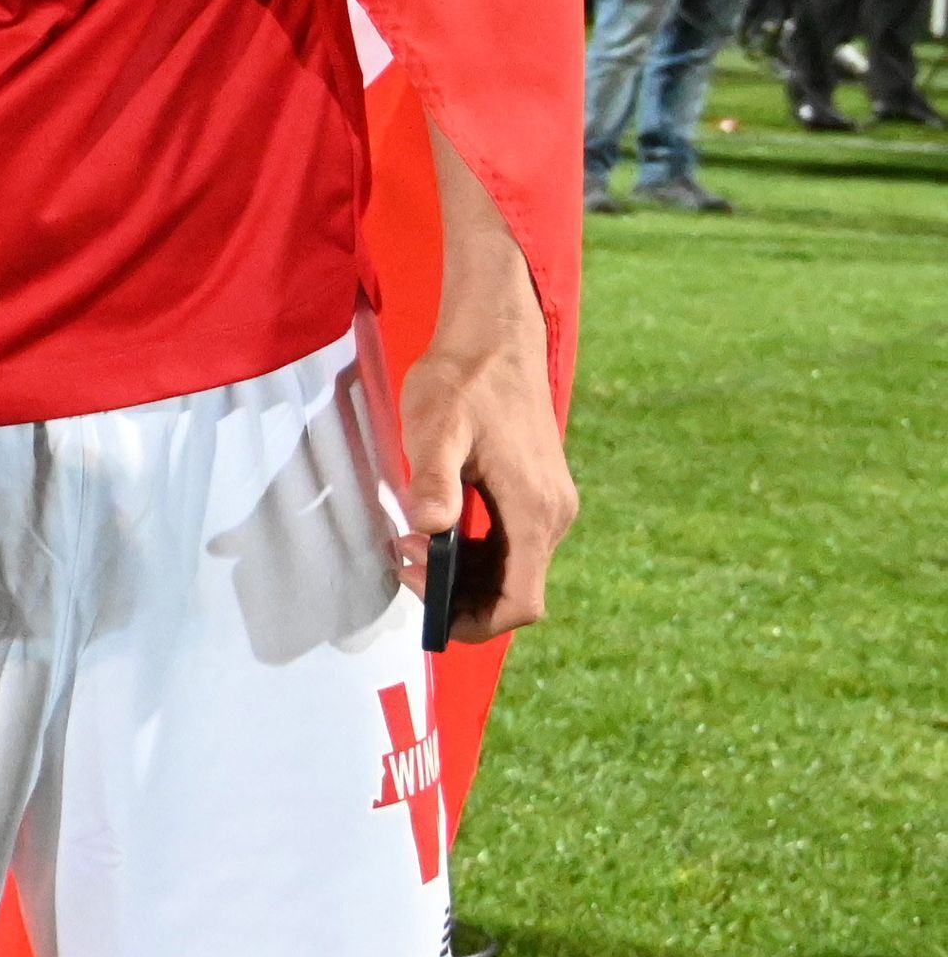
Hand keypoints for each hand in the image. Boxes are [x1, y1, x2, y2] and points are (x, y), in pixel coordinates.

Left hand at [399, 125, 576, 638]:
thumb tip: (429, 529)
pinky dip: (475, 553)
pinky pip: (510, 544)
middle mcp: (552, 516)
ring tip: (411, 549)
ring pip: (513, 571)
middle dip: (461, 599)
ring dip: (466, 576)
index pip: (521, 602)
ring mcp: (549, 505)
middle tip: (405, 567)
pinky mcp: (537, 493)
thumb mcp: (436, 428)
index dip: (474, 619)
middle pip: (516, 593)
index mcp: (534, 511)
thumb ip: (434, 479)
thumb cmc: (463, 379)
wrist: (496, 337)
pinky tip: (433, 532)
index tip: (425, 598)